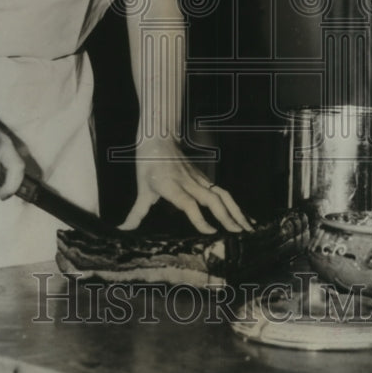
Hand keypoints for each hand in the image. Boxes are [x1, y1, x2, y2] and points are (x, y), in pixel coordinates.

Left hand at [119, 138, 252, 233]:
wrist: (159, 138)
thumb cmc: (148, 164)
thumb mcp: (141, 188)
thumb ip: (137, 212)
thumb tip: (122, 230)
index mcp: (172, 186)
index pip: (189, 204)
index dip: (199, 218)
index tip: (210, 232)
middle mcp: (189, 183)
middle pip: (212, 200)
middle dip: (227, 217)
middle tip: (240, 234)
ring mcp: (199, 179)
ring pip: (222, 195)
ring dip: (236, 211)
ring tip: (249, 228)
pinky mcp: (205, 178)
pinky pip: (223, 192)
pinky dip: (235, 205)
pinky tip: (244, 216)